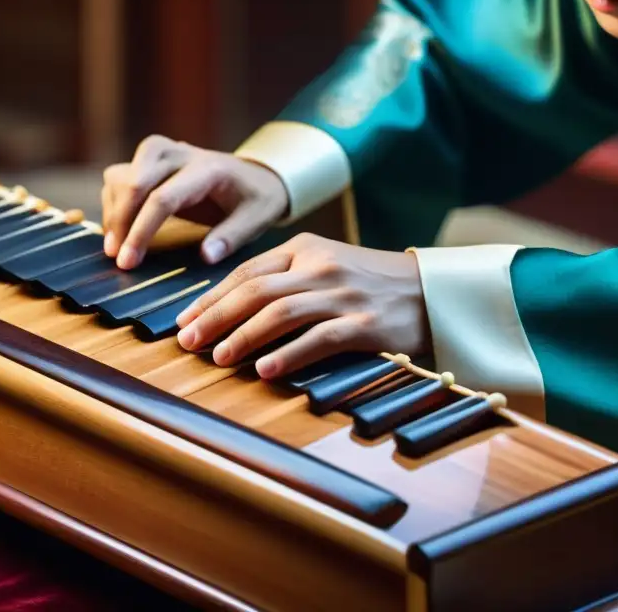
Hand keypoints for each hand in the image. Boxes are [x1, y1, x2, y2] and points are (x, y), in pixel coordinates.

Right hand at [102, 134, 288, 268]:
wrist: (255, 175)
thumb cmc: (256, 199)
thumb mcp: (257, 218)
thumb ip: (232, 236)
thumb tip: (206, 257)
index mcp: (207, 169)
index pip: (163, 198)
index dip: (142, 231)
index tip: (129, 262)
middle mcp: (179, 154)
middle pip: (133, 183)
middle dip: (120, 222)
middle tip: (118, 259)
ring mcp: (161, 153)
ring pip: (119, 177)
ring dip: (113, 213)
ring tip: (117, 249)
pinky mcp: (150, 160)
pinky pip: (118, 177)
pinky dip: (113, 204)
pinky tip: (120, 232)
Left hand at [174, 233, 430, 378]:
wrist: (433, 291)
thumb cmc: (372, 283)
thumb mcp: (327, 264)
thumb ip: (286, 276)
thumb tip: (234, 307)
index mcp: (306, 247)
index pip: (247, 271)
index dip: (211, 297)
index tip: (184, 320)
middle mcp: (321, 265)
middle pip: (255, 290)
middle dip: (215, 316)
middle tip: (187, 341)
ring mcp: (343, 294)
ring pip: (280, 312)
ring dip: (243, 336)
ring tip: (218, 357)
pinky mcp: (365, 324)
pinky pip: (318, 339)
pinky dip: (288, 355)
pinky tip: (265, 370)